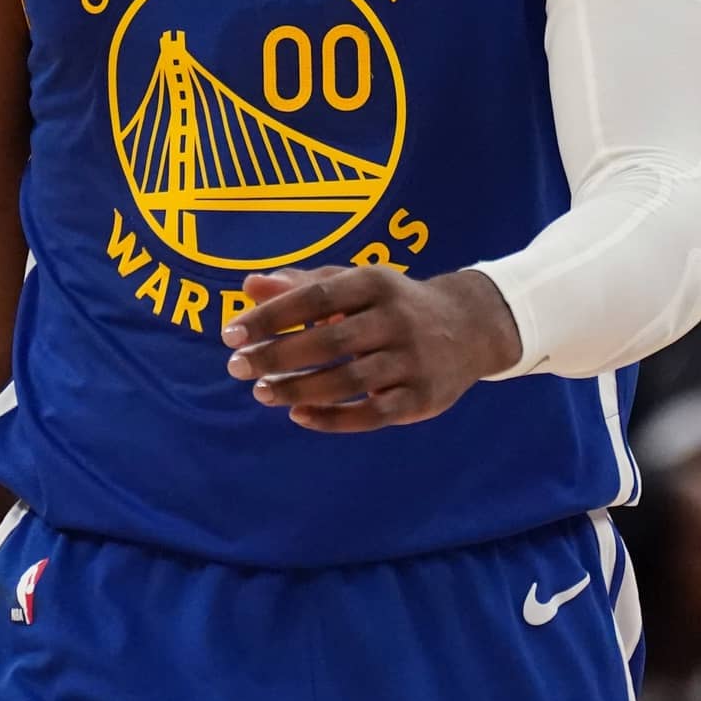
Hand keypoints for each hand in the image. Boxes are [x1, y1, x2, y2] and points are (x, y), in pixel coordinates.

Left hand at [223, 266, 520, 432]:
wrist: (470, 327)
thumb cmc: (393, 303)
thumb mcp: (355, 284)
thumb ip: (302, 286)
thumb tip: (249, 286)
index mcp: (376, 282)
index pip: (314, 298)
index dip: (270, 316)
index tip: (231, 334)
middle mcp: (397, 319)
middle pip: (328, 341)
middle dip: (276, 356)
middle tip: (236, 367)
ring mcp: (412, 360)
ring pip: (347, 381)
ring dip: (298, 389)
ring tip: (261, 393)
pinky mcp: (421, 397)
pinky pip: (371, 414)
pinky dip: (331, 418)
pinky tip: (298, 415)